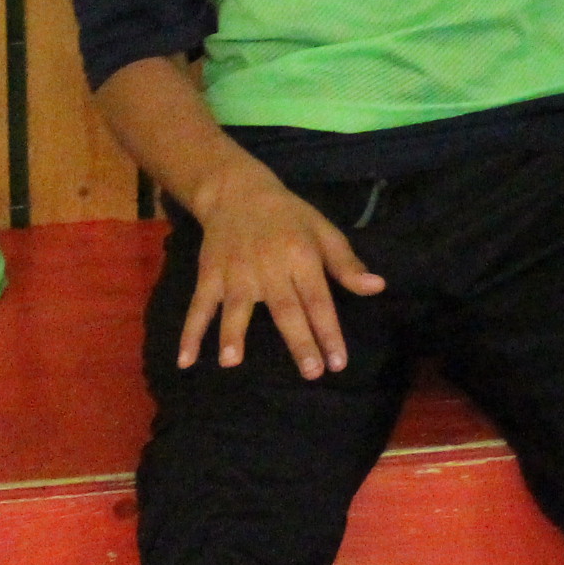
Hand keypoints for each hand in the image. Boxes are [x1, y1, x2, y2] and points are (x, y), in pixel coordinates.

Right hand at [179, 166, 384, 378]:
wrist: (236, 191)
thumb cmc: (288, 216)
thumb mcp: (323, 231)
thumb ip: (347, 264)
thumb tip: (377, 287)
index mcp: (301, 256)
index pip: (318, 299)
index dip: (329, 331)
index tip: (338, 362)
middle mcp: (269, 266)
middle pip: (284, 308)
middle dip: (298, 341)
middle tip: (310, 372)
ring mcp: (236, 272)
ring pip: (236, 306)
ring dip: (232, 334)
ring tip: (231, 362)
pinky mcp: (210, 275)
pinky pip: (200, 306)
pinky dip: (190, 332)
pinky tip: (186, 359)